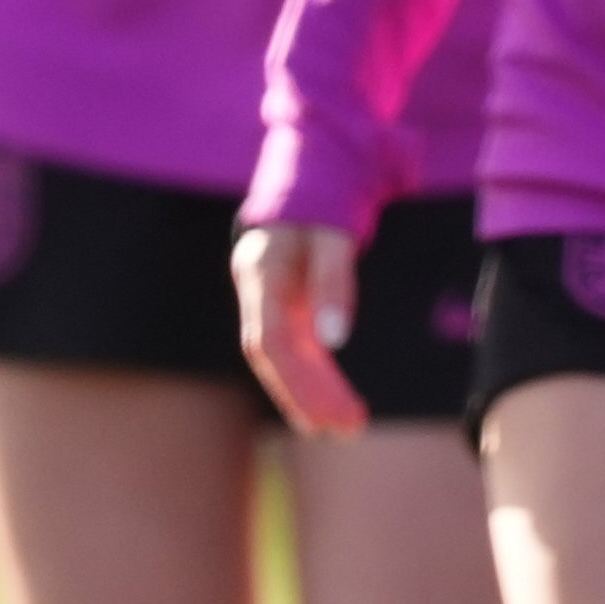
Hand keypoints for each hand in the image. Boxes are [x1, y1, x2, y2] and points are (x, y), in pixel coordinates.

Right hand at [232, 222, 368, 436]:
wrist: (311, 173)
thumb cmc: (323, 202)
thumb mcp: (333, 234)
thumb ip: (334, 281)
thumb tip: (336, 340)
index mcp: (261, 272)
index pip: (269, 338)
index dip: (296, 377)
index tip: (327, 407)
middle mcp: (258, 293)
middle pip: (275, 357)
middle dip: (307, 396)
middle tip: (346, 430)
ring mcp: (267, 301)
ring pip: (284, 358)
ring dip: (312, 393)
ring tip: (347, 426)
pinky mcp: (285, 306)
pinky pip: (295, 349)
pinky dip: (314, 376)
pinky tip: (334, 402)